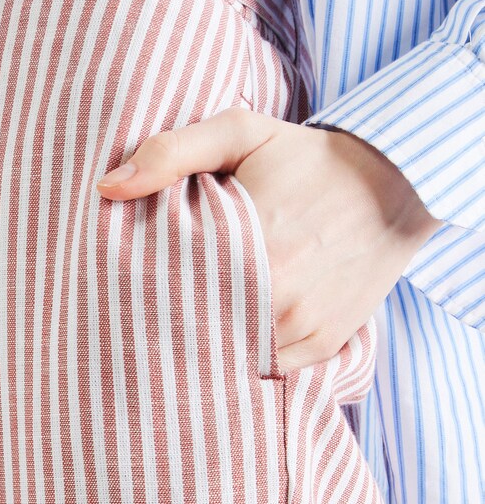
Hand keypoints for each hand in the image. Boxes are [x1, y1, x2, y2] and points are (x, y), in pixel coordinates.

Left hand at [95, 107, 443, 371]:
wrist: (397, 184)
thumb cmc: (307, 158)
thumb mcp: (240, 132)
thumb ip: (171, 153)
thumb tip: (107, 188)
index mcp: (252, 246)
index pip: (174, 291)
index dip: (145, 297)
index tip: (120, 295)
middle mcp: (280, 297)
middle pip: (199, 333)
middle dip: (169, 328)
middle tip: (133, 324)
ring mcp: (304, 327)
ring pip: (233, 357)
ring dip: (207, 348)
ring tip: (177, 335)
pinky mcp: (325, 344)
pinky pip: (270, 371)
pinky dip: (246, 360)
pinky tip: (224, 343)